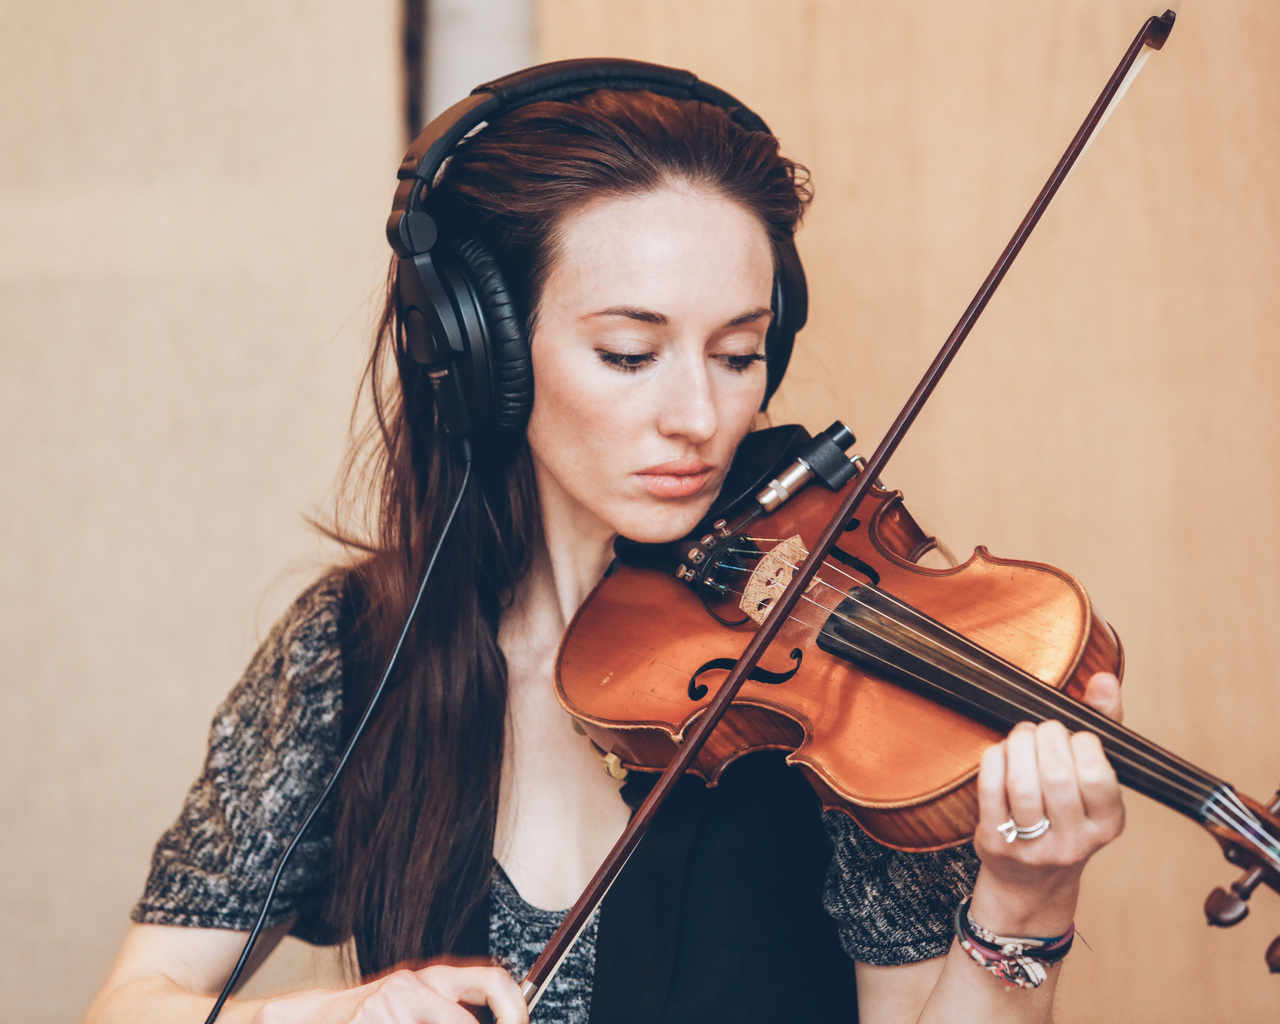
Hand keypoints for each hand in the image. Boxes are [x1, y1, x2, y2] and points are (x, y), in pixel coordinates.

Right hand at [255, 964, 527, 1023]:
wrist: (309, 1018)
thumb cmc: (371, 1017)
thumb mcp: (416, 1006)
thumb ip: (451, 1010)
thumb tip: (507, 1017)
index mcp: (431, 978)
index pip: (493, 980)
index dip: (515, 1008)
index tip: (520, 1023)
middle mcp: (411, 985)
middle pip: (465, 1023)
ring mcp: (384, 1008)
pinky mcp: (367, 1021)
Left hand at [968, 672, 1124, 934]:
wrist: (1032, 881)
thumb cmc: (1066, 812)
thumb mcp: (1094, 779)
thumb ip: (1103, 724)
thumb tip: (1104, 679)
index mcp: (1108, 823)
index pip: (1098, 776)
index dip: (1081, 744)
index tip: (1072, 735)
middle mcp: (1075, 841)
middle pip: (1057, 777)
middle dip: (1045, 739)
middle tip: (1039, 730)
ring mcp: (1034, 846)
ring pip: (1022, 786)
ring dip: (1017, 747)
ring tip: (1020, 737)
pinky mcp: (998, 843)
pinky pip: (990, 792)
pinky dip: (993, 760)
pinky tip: (999, 752)